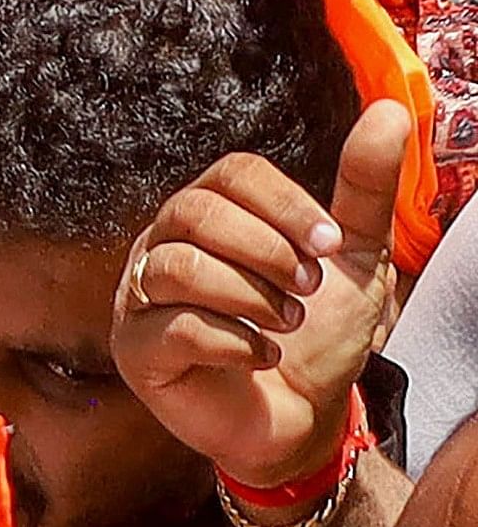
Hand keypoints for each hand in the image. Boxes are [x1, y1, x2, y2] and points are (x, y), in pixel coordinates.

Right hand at [116, 100, 407, 490]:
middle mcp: (162, 246)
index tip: (329, 243)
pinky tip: (264, 356)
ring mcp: (140, 299)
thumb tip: (390, 111)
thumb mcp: (354, 256)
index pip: (231, 175)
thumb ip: (365, 187)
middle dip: (264, 250)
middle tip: (308, 288)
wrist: (302, 415)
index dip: (282, 203)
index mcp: (210, 214)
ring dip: (250, 296)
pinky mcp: (136, 351)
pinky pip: (173, 328)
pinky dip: (233, 342)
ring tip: (287, 323)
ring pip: (178, 268)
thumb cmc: (318, 333)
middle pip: (195, 213)